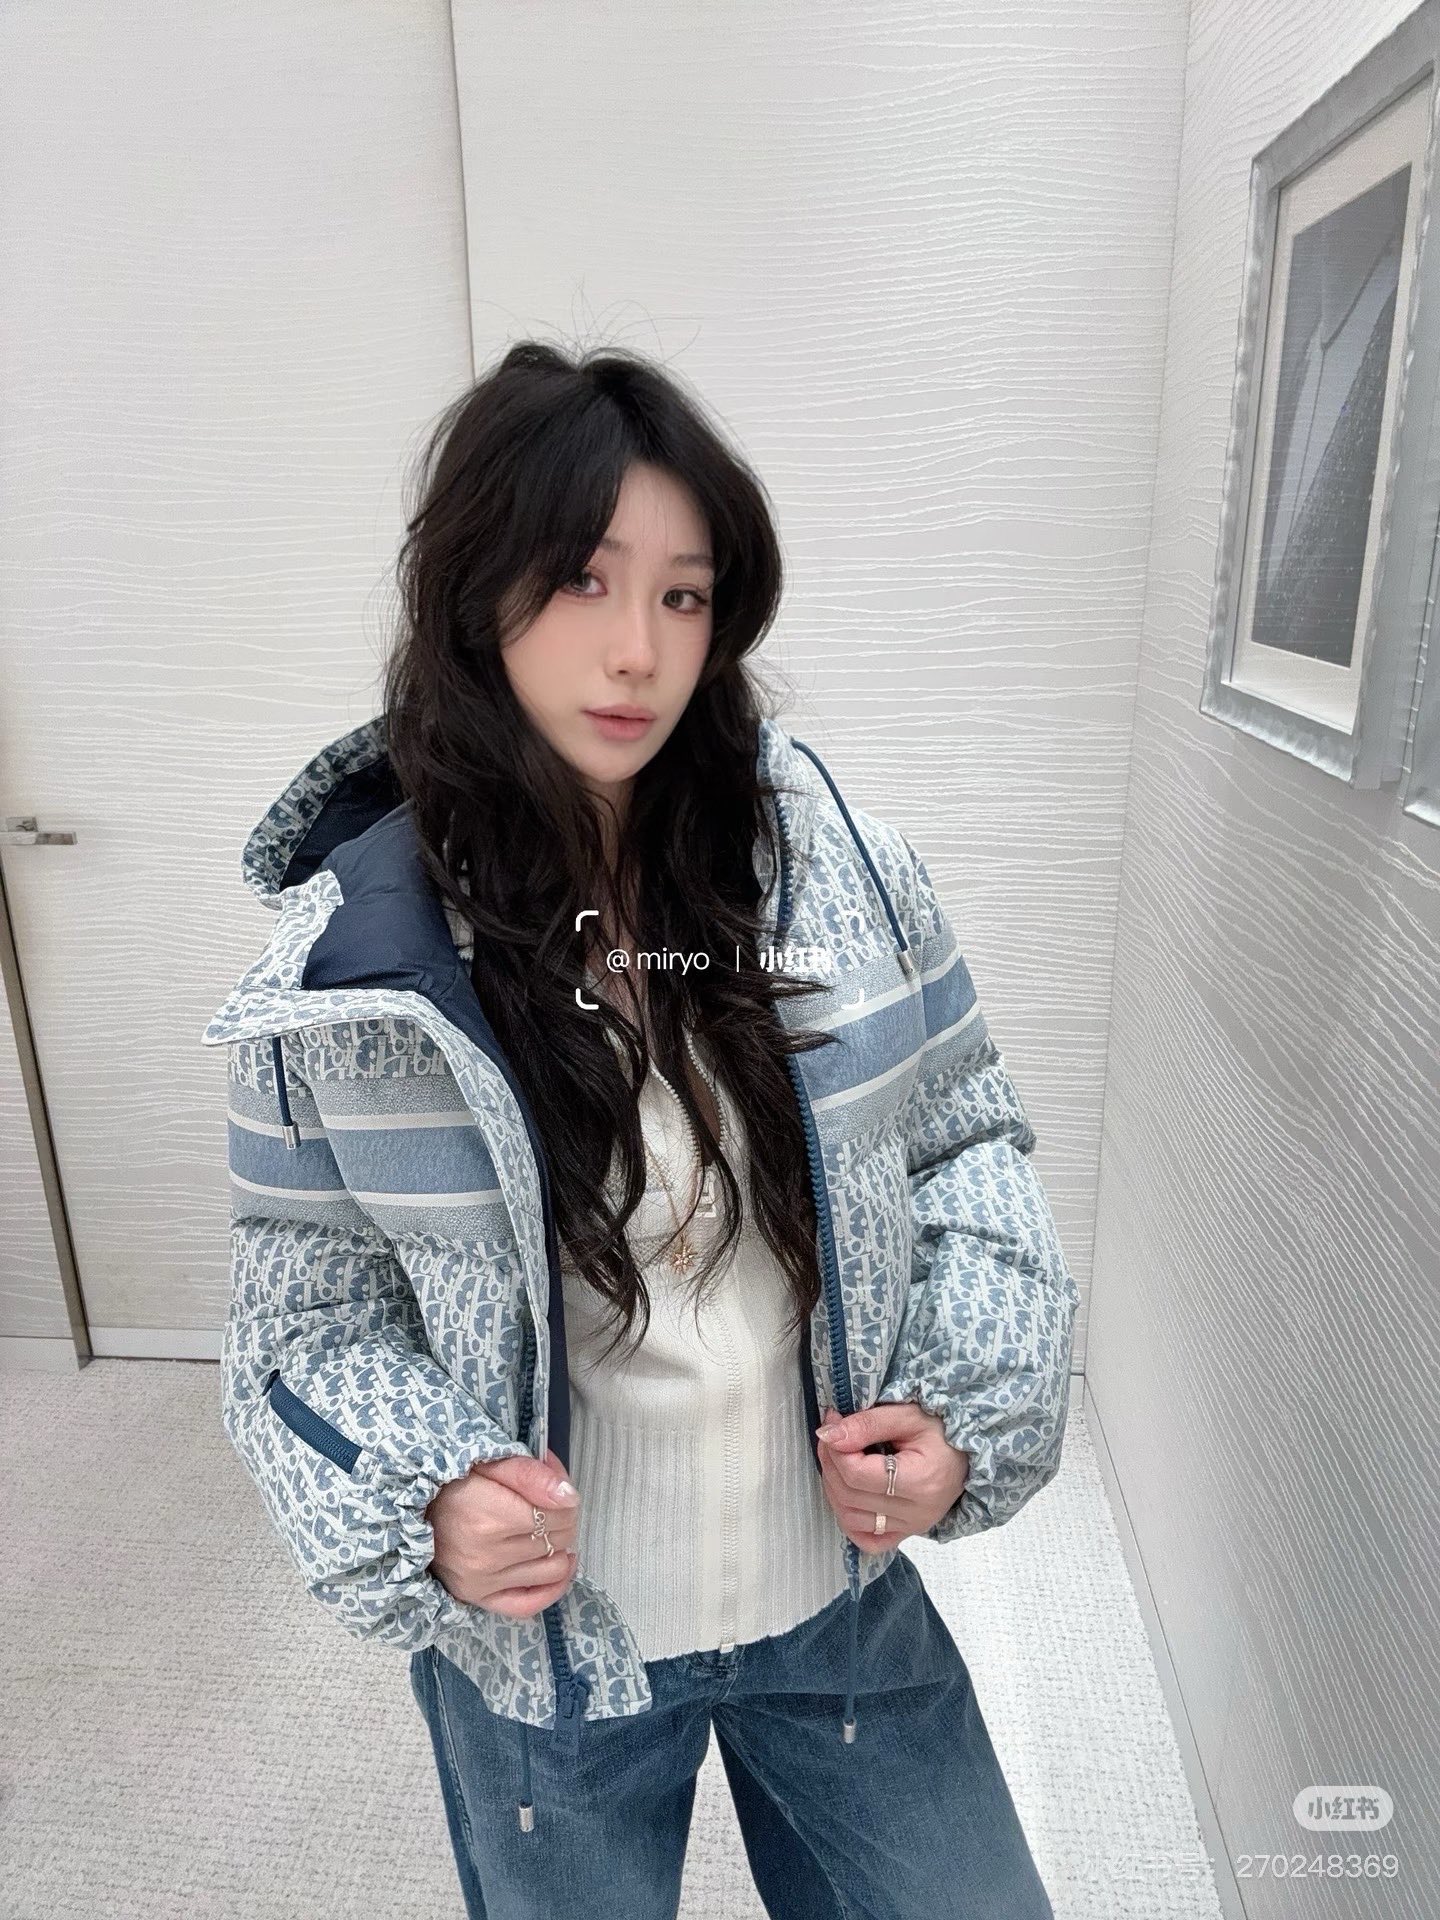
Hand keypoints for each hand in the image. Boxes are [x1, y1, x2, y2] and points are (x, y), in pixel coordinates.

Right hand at [426, 1447, 581, 1617]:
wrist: (413, 1511)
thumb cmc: (454, 1481)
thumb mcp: (490, 1461)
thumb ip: (531, 1475)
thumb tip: (569, 1497)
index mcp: (489, 1517)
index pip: (558, 1514)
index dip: (564, 1498)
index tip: (553, 1488)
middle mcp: (486, 1557)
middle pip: (557, 1540)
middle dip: (563, 1519)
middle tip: (550, 1505)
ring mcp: (482, 1583)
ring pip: (551, 1570)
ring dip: (560, 1549)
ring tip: (548, 1531)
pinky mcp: (478, 1598)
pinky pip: (528, 1604)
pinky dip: (552, 1588)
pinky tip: (558, 1566)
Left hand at [815, 1402, 968, 1550]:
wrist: (968, 1453)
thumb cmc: (942, 1431)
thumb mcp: (908, 1415)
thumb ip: (868, 1424)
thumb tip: (829, 1435)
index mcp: (921, 1482)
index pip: (857, 1474)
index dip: (835, 1450)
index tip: (832, 1425)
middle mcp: (917, 1513)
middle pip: (849, 1496)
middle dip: (830, 1464)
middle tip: (830, 1437)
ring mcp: (912, 1528)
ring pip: (851, 1519)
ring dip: (833, 1488)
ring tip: (838, 1459)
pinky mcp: (907, 1534)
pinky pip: (867, 1541)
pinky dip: (849, 1521)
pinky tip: (848, 1495)